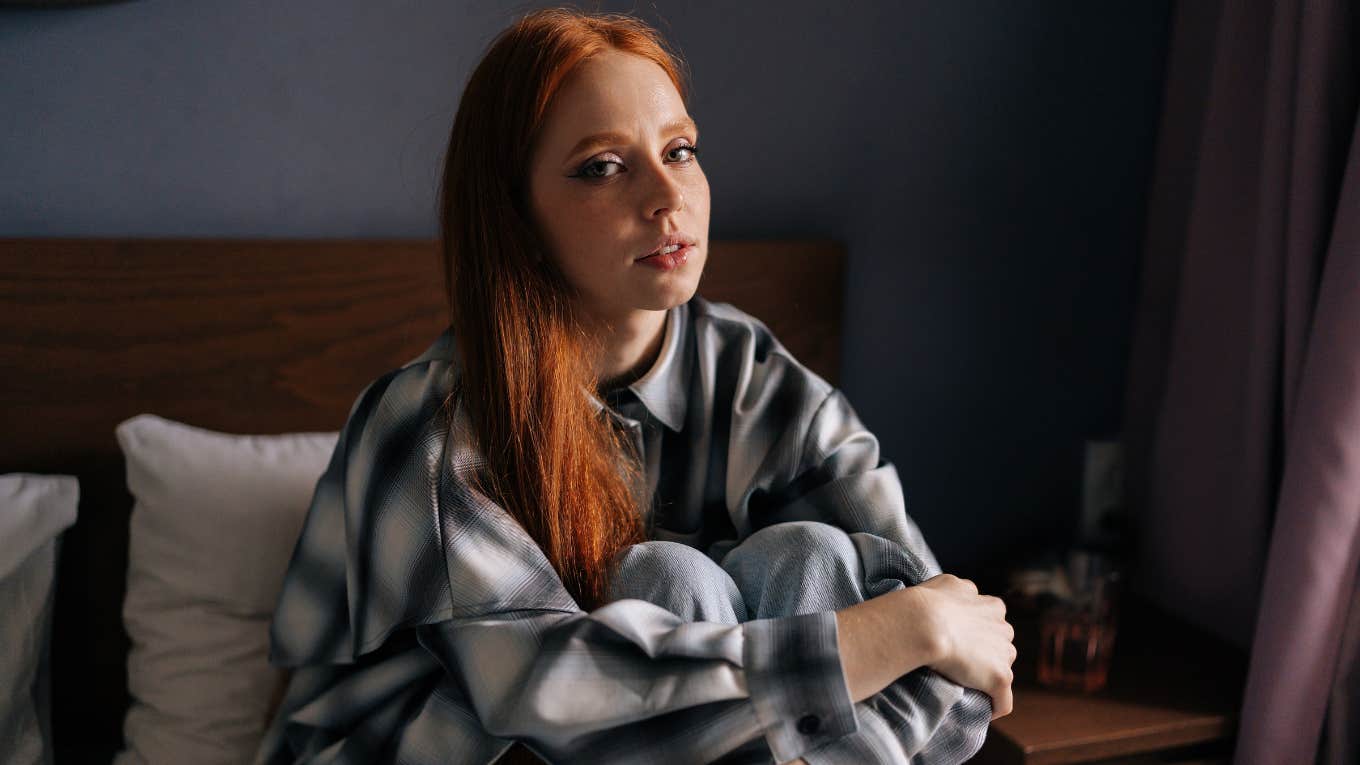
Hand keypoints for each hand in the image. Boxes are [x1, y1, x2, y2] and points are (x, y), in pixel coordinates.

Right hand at [915, 574, 1015, 719]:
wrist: (924, 622)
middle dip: (985, 654)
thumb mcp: (948, 584)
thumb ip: (962, 590)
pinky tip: (981, 710)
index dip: (976, 632)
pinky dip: (994, 707)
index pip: (992, 622)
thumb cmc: (928, 603)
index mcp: (993, 607)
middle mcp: (1004, 628)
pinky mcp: (1000, 678)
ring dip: (987, 678)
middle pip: (1000, 646)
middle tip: (958, 662)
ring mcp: (1003, 654)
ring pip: (1002, 670)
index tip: (958, 640)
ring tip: (964, 685)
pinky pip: (1003, 701)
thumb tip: (965, 592)